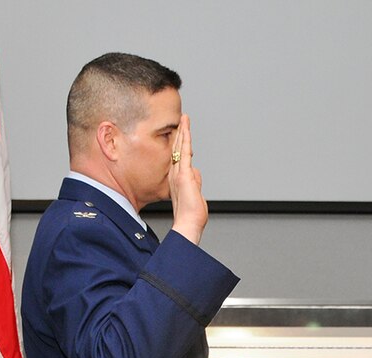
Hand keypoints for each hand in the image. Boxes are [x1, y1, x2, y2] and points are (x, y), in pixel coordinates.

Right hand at [167, 114, 207, 244]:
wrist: (188, 224)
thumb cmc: (190, 215)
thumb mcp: (195, 195)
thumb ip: (195, 182)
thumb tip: (197, 172)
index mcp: (177, 180)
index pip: (179, 158)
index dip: (179, 144)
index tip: (181, 133)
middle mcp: (175, 174)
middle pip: (178, 149)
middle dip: (180, 134)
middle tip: (181, 119)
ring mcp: (179, 173)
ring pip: (181, 147)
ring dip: (183, 132)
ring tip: (184, 118)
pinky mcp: (184, 173)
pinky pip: (185, 151)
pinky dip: (186, 138)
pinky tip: (186, 127)